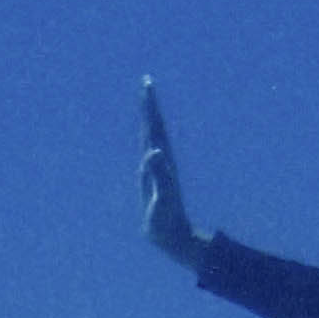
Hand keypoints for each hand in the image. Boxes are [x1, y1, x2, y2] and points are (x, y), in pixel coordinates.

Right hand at [137, 81, 204, 270]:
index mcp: (162, 161)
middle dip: (149, 105)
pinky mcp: (154, 175)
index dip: (150, 107)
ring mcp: (158, 166)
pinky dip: (146, 135)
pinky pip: (149, 147)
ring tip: (146, 100)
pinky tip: (146, 133)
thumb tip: (155, 151)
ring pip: (153, 135)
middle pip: (155, 126)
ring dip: (149, 116)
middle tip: (147, 82)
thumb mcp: (162, 197)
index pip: (155, 128)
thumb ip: (160, 174)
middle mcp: (162, 160)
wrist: (172, 235)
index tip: (147, 86)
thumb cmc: (166, 220)